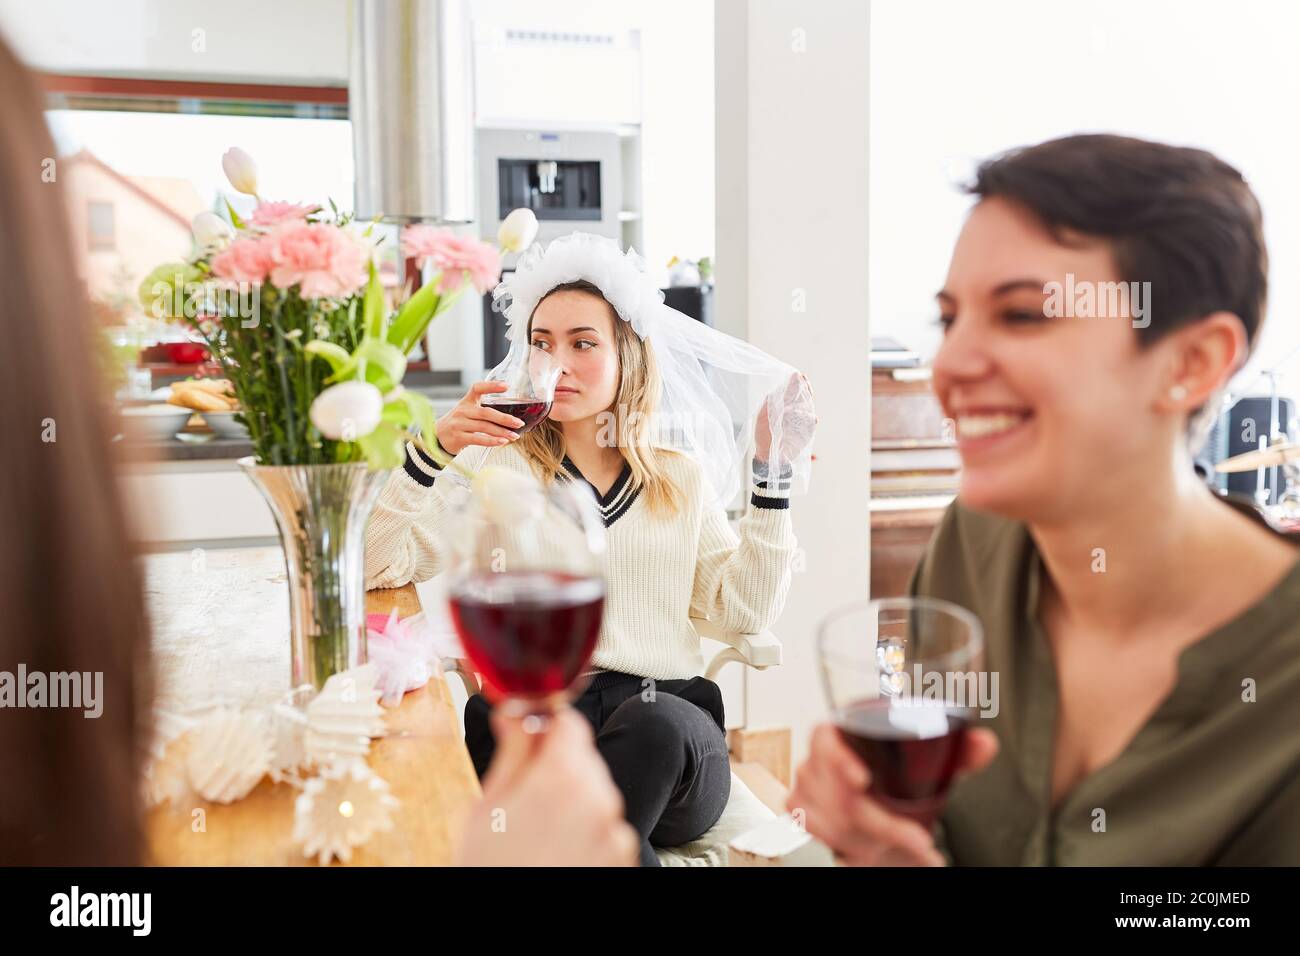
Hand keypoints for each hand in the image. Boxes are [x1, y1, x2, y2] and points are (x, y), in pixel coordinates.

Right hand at [435, 381, 526, 456]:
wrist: (436, 437)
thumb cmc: (458, 424)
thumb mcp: (466, 412)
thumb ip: (483, 411)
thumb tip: (511, 418)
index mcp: (466, 401)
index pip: (478, 388)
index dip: (491, 386)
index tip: (507, 386)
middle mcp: (462, 411)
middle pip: (486, 412)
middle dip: (504, 418)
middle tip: (518, 423)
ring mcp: (459, 424)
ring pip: (484, 427)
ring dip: (501, 432)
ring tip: (514, 436)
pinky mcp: (458, 437)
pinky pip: (478, 439)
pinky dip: (492, 441)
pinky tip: (502, 442)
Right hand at [455, 708, 638, 866]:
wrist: (510, 931)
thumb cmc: (491, 867)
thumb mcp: (489, 805)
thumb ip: (515, 749)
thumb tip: (519, 709)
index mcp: (564, 775)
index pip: (569, 723)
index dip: (545, 728)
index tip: (529, 740)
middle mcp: (601, 798)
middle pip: (583, 760)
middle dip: (557, 769)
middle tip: (523, 799)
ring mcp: (617, 832)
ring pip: (596, 796)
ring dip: (573, 803)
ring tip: (537, 835)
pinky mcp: (624, 858)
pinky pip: (607, 830)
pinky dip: (587, 835)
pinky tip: (556, 853)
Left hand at [755, 372, 817, 463]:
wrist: (768, 455)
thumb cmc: (764, 435)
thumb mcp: (762, 418)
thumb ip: (768, 405)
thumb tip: (773, 393)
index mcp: (784, 406)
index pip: (792, 392)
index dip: (796, 383)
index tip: (798, 375)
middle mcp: (795, 412)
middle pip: (804, 396)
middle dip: (805, 388)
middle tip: (805, 380)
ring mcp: (802, 421)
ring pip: (809, 407)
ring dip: (808, 401)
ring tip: (806, 395)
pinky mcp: (806, 432)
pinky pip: (811, 423)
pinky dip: (811, 419)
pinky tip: (810, 416)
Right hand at [787, 722, 998, 865]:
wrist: (879, 819)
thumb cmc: (894, 787)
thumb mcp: (928, 769)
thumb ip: (958, 753)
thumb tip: (985, 743)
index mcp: (840, 738)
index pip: (824, 739)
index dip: (838, 759)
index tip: (863, 779)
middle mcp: (816, 764)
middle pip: (836, 794)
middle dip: (880, 822)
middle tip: (914, 838)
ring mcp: (807, 794)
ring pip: (832, 823)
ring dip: (874, 841)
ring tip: (907, 846)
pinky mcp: (805, 822)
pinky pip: (823, 839)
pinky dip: (854, 851)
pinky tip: (876, 853)